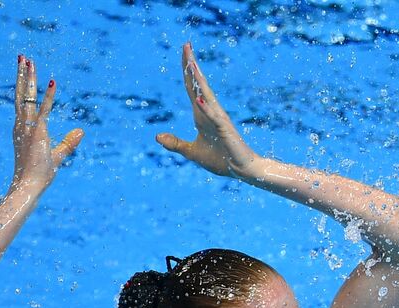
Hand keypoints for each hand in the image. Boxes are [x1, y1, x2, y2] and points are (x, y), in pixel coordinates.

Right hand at [10, 55, 81, 191]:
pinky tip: (52, 81)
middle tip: (22, 57)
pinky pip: (43, 110)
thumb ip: (69, 142)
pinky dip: (48, 96)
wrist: (29, 186)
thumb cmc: (39, 174)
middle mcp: (22, 124)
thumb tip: (82, 131)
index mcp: (23, 128)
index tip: (26, 70)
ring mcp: (27, 127)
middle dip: (22, 75)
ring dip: (28, 77)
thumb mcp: (58, 155)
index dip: (24, 86)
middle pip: (21, 94)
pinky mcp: (37, 132)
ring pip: (26, 97)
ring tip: (27, 59)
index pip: (23, 102)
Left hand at [156, 44, 259, 177]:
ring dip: (199, 80)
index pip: (191, 88)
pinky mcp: (225, 130)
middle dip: (191, 65)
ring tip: (192, 63)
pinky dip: (207, 109)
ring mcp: (218, 119)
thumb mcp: (191, 152)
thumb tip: (157, 136)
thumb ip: (175, 143)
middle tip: (186, 45)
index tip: (183, 52)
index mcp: (201, 114)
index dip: (185, 70)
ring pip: (206, 96)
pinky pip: (214, 118)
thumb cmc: (220, 159)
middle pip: (198, 85)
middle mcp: (210, 112)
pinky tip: (199, 99)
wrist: (241, 171)